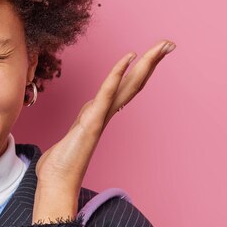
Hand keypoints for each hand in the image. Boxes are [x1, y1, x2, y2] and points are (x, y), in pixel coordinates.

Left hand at [33, 40, 175, 223]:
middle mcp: (105, 114)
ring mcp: (100, 118)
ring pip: (126, 85)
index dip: (139, 70)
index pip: (124, 87)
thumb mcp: (74, 136)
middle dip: (151, 62)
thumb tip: (83, 124)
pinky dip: (116, 75)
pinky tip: (127, 59)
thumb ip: (82, 127)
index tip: (151, 52)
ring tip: (160, 46)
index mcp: (101, 114)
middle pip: (134, 83)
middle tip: (169, 43)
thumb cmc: (61, 164)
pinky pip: (106, 94)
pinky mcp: (91, 123)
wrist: (56, 183)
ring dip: (144, 64)